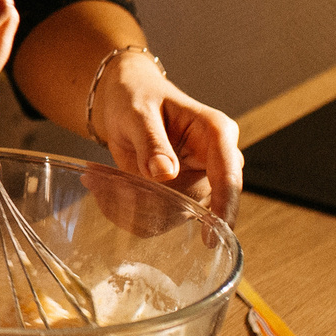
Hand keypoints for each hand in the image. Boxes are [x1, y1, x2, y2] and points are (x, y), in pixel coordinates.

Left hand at [92, 50, 241, 222]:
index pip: (228, 176)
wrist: (127, 99)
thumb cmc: (137, 96)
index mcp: (216, 133)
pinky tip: (111, 193)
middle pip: (202, 202)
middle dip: (161, 207)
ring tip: (107, 185)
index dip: (223, 208)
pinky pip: (163, 216)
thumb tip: (165, 173)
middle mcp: (216, 160)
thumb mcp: (138, 113)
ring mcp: (200, 180)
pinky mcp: (182, 193)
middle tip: (119, 192)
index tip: (209, 238)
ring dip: (141, 209)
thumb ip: (151, 141)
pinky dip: (135, 212)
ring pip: (179, 214)